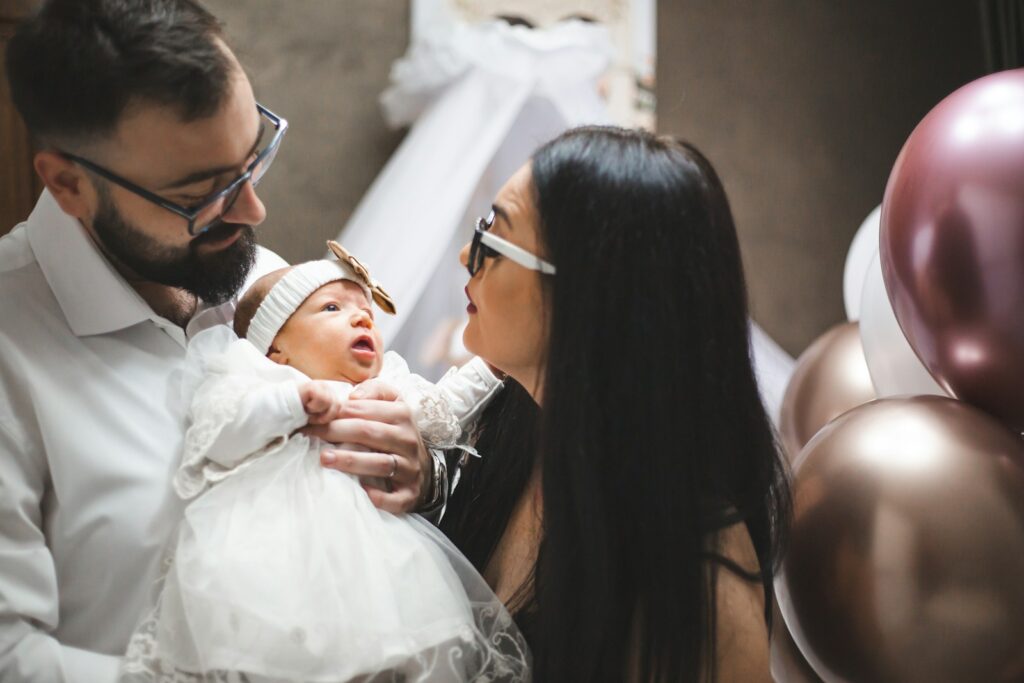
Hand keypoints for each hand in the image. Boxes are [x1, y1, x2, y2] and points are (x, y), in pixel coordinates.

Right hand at [299, 381, 341, 423]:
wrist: (282, 407)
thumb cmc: (300, 412)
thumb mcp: (318, 414)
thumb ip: (329, 412)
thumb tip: (342, 418)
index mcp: (330, 393)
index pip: (341, 406)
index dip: (331, 416)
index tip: (318, 420)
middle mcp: (327, 387)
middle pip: (338, 405)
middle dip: (326, 415)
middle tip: (312, 417)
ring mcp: (321, 385)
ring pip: (331, 403)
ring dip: (318, 411)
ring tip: (308, 410)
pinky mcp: (313, 386)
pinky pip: (322, 400)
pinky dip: (314, 407)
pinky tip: (305, 406)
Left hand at [302, 379, 429, 513]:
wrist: (424, 469)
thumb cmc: (396, 433)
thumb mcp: (393, 405)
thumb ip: (374, 391)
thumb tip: (352, 396)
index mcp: (402, 414)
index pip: (366, 409)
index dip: (337, 410)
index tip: (311, 415)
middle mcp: (408, 440)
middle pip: (369, 433)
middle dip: (336, 432)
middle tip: (308, 434)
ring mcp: (410, 468)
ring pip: (380, 463)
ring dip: (350, 461)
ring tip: (324, 458)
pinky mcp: (410, 494)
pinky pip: (394, 498)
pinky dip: (378, 496)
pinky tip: (360, 491)